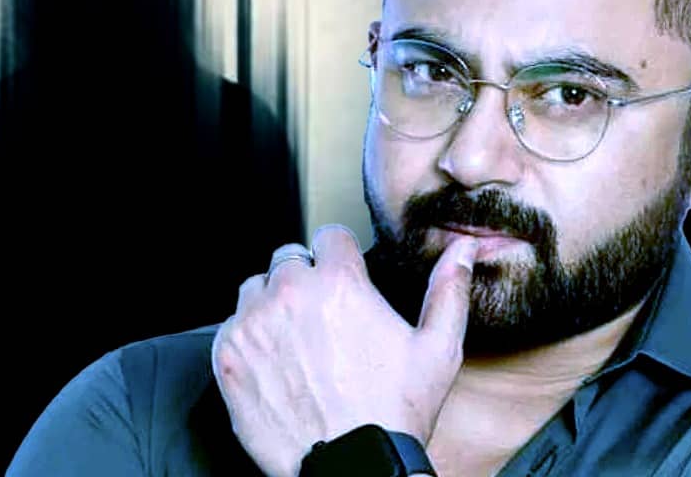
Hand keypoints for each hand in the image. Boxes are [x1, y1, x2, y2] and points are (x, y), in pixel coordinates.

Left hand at [211, 225, 477, 476]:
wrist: (351, 467)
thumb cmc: (395, 413)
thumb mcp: (437, 350)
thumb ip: (448, 291)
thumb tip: (462, 251)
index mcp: (338, 282)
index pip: (329, 236)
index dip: (341, 259)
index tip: (344, 282)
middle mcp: (289, 293)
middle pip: (289, 260)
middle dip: (306, 281)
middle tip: (323, 321)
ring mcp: (252, 323)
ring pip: (256, 290)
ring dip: (273, 306)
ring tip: (298, 344)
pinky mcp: (227, 354)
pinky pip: (231, 325)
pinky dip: (250, 340)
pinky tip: (277, 366)